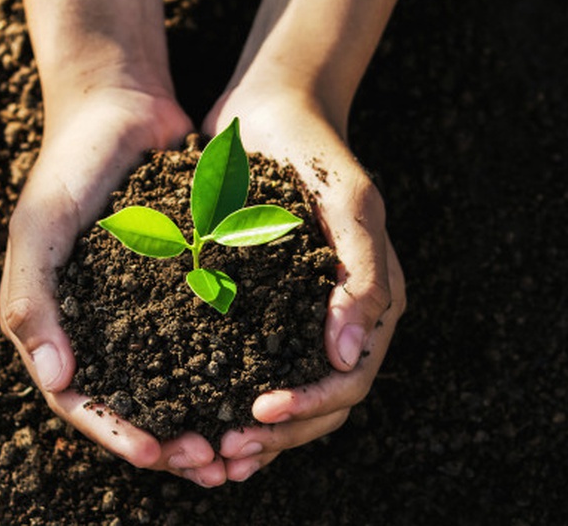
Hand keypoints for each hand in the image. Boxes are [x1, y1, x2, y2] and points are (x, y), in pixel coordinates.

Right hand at [0, 86, 229, 484]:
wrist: (119, 107)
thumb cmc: (69, 166)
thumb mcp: (39, 227)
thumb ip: (33, 299)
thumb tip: (58, 382)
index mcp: (60, 324)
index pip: (82, 400)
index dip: (117, 432)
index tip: (159, 453)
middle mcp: (104, 325)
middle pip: (135, 403)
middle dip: (171, 439)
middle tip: (215, 460)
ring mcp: (147, 307)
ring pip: (177, 380)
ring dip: (205, 415)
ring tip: (242, 440)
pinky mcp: (187, 284)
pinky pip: (209, 333)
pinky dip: (231, 364)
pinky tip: (263, 381)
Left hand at [203, 86, 405, 480]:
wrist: (269, 114)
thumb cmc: (313, 153)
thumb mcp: (347, 203)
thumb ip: (361, 275)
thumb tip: (349, 356)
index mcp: (371, 301)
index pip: (350, 380)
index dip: (310, 408)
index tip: (257, 413)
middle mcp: (339, 317)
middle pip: (319, 404)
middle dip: (276, 434)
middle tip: (222, 452)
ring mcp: (299, 314)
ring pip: (286, 395)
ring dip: (253, 433)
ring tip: (207, 454)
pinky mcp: (260, 305)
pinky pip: (250, 365)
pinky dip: (228, 396)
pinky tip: (196, 414)